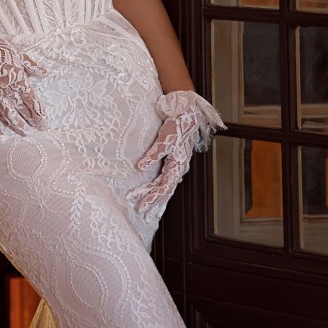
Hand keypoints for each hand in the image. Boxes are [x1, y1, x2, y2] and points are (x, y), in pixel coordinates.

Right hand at [0, 2, 49, 140]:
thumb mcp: (19, 53)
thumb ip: (31, 65)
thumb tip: (45, 71)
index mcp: (18, 79)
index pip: (32, 101)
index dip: (39, 113)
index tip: (45, 123)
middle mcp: (7, 90)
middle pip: (22, 110)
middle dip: (32, 121)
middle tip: (39, 130)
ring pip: (8, 115)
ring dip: (17, 125)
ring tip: (25, 133)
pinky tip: (0, 136)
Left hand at [127, 91, 225, 217]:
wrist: (186, 115)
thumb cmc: (177, 126)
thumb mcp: (164, 140)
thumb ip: (153, 154)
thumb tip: (140, 167)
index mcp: (177, 166)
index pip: (164, 187)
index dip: (152, 197)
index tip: (141, 205)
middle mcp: (178, 169)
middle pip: (164, 190)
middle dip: (153, 202)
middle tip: (141, 213)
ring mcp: (176, 166)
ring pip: (165, 186)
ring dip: (156, 198)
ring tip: (147, 210)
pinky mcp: (173, 162)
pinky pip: (165, 179)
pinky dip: (159, 189)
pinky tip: (154, 195)